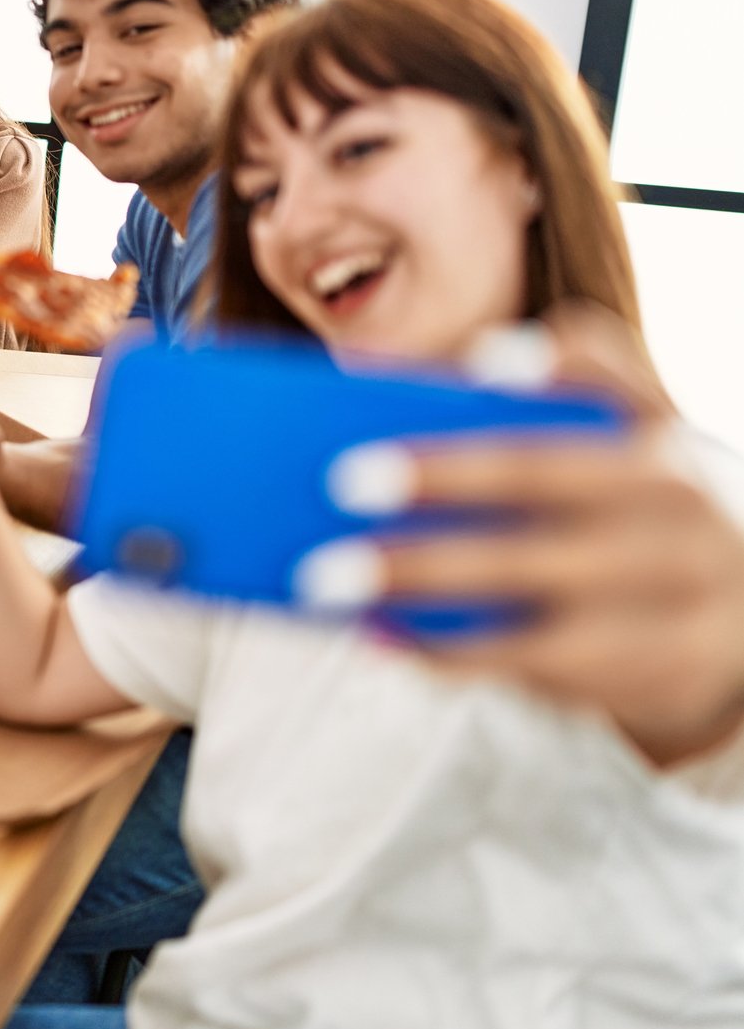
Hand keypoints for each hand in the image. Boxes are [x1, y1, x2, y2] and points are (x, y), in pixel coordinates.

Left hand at [338, 306, 743, 758]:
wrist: (743, 623)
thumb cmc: (634, 514)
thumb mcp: (627, 449)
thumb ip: (557, 404)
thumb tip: (439, 390)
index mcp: (659, 428)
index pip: (610, 376)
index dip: (548, 367)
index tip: (477, 365)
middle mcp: (677, 498)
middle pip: (546, 475)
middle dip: (444, 477)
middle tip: (343, 482)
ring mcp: (676, 585)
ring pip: (532, 580)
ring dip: (422, 577)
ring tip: (326, 581)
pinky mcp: (653, 664)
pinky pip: (534, 658)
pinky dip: (448, 650)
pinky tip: (376, 635)